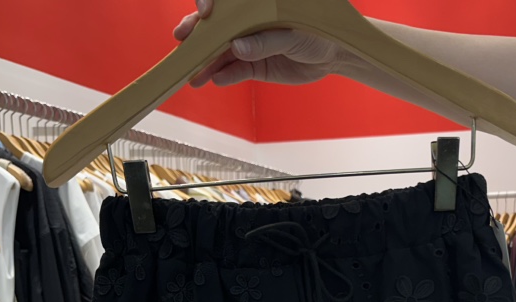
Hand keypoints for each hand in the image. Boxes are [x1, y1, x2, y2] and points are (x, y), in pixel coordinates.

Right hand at [174, 0, 346, 87]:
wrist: (332, 55)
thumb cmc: (317, 32)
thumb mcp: (292, 34)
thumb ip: (264, 41)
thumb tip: (236, 47)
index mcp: (255, 5)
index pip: (227, 2)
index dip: (210, 3)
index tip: (204, 13)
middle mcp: (248, 23)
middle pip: (217, 27)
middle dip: (197, 34)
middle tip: (182, 42)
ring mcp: (249, 45)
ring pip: (222, 52)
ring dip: (207, 62)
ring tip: (195, 74)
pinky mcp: (255, 66)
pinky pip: (235, 71)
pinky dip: (225, 76)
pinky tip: (214, 80)